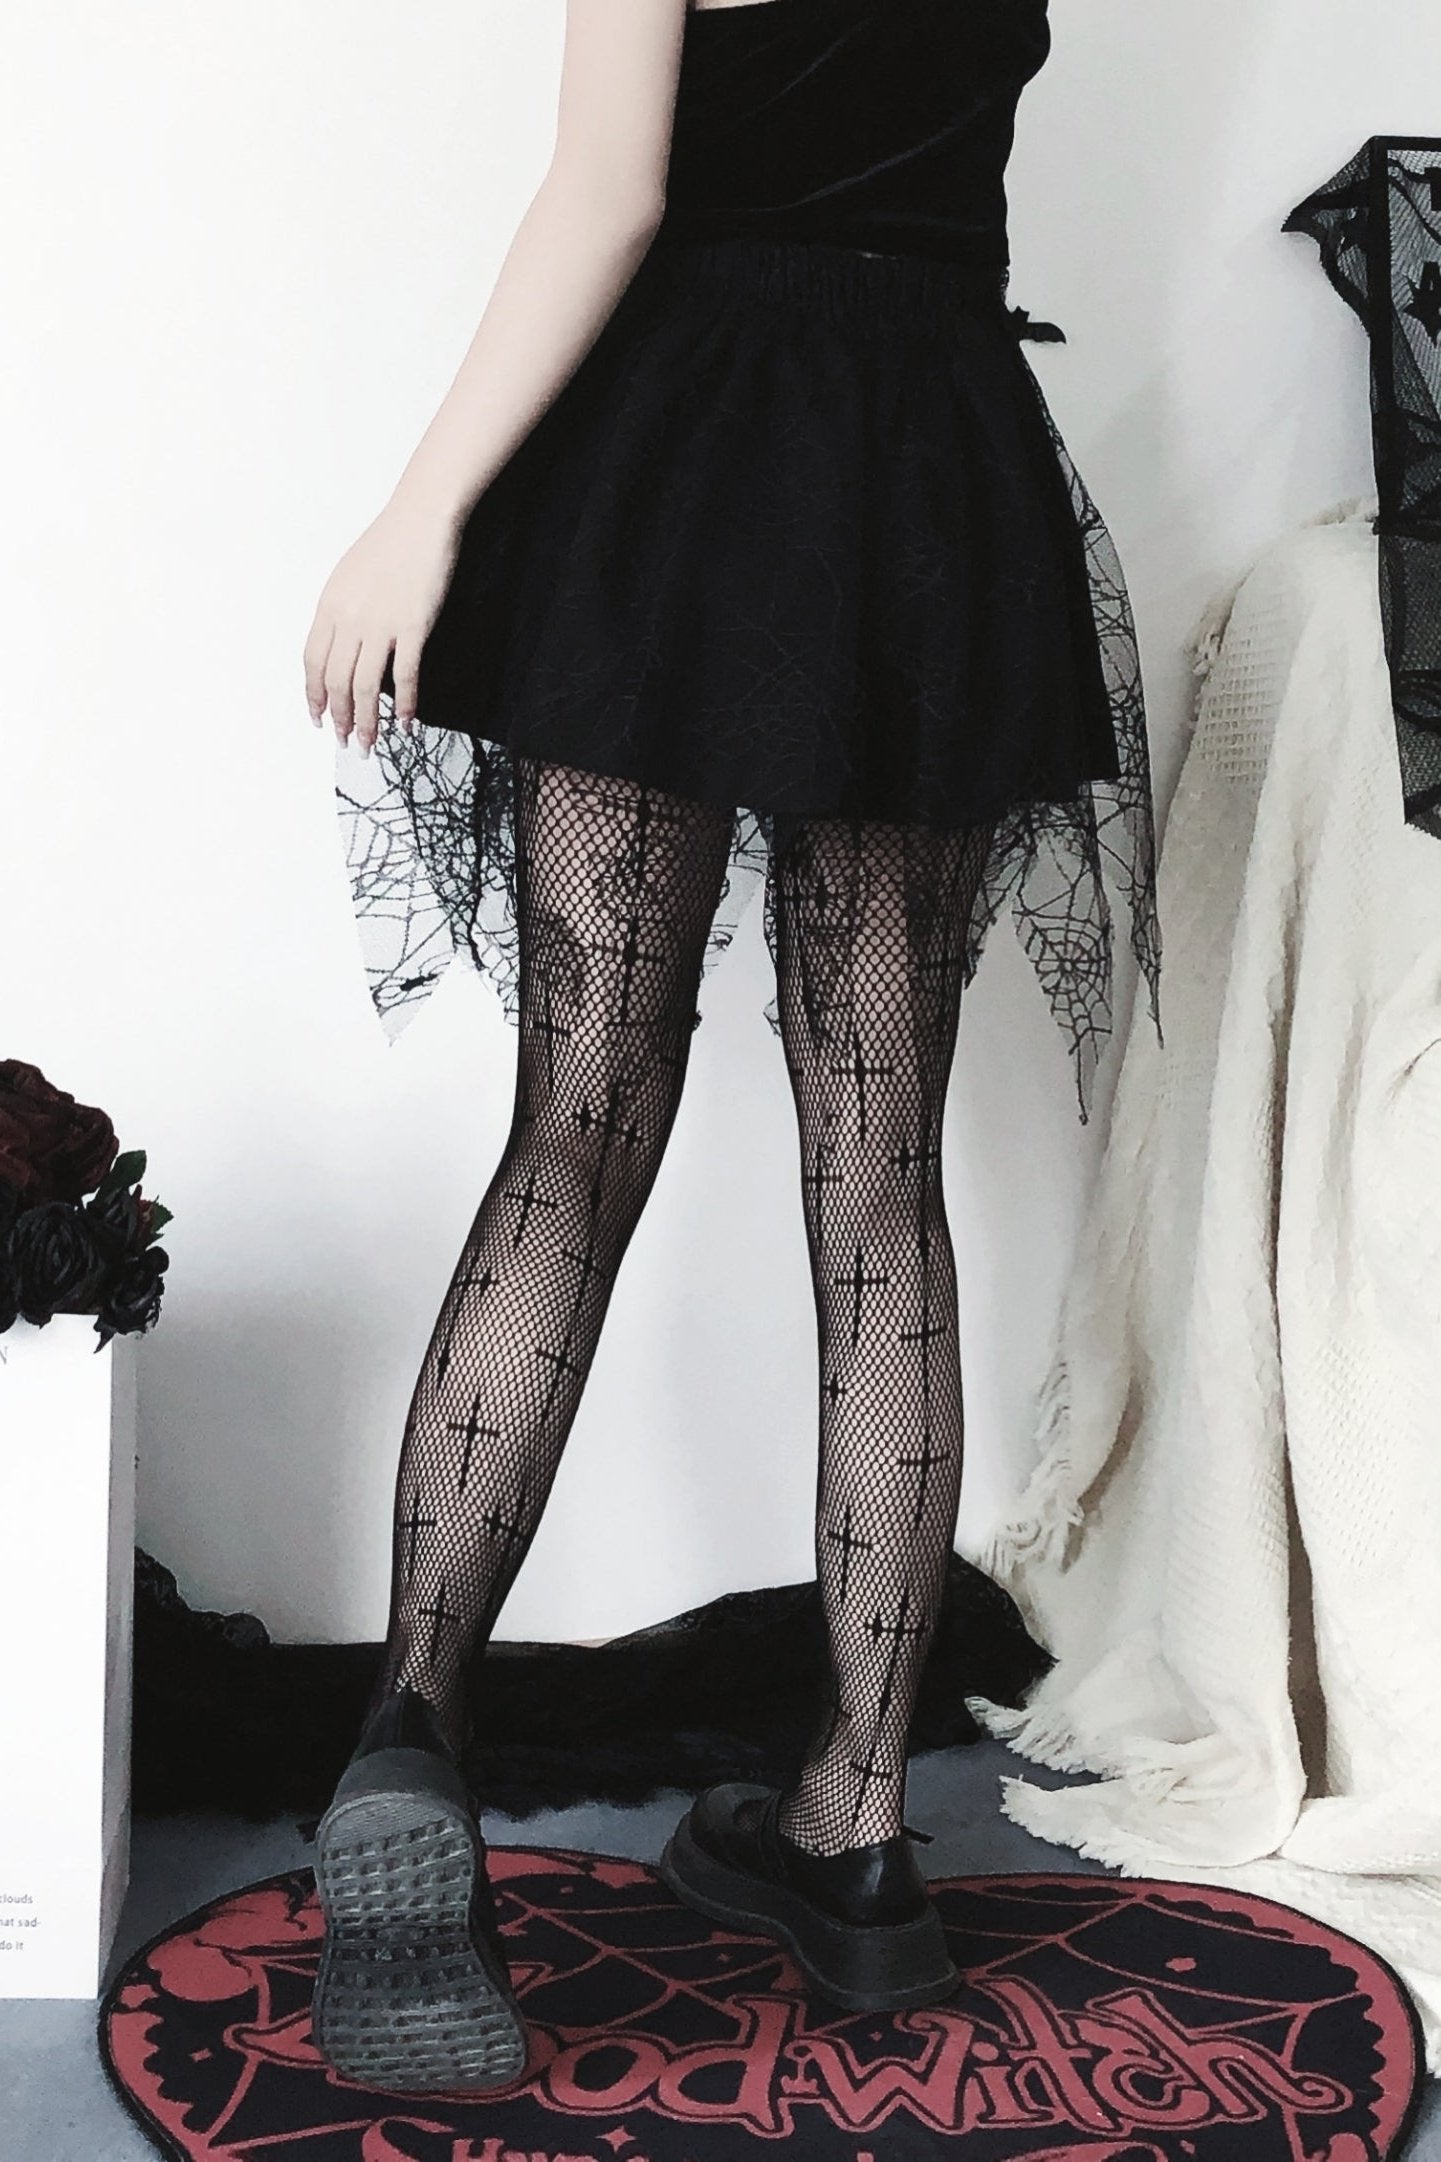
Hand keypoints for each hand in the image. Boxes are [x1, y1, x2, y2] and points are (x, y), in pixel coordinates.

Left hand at [303, 500, 461, 753]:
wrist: (421, 520)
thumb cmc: (389, 544)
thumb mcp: (348, 577)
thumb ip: (341, 614)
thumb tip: (343, 650)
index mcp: (329, 606)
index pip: (313, 663)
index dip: (313, 696)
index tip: (318, 718)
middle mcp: (349, 619)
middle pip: (336, 682)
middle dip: (339, 718)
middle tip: (346, 742)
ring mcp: (381, 624)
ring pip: (365, 687)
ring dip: (366, 721)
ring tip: (369, 743)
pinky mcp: (413, 626)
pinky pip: (404, 676)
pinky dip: (403, 704)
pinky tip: (405, 722)